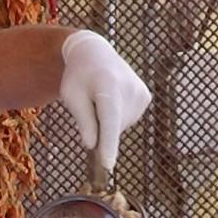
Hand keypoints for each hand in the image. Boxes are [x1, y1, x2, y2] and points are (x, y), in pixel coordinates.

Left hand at [59, 30, 151, 177]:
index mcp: (108, 86)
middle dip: (99, 127)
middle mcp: (129, 88)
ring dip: (108, 121)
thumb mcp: (71, 96)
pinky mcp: (145, 97)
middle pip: (113, 127)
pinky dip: (118, 117)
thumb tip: (92, 145)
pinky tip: (112, 99)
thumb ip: (83, 120)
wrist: (95, 53)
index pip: (109, 120)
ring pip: (121, 126)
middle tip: (90, 104)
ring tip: (101, 98)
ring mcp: (141, 92)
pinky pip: (128, 120)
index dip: (108, 144)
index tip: (107, 164)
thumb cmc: (78, 76)